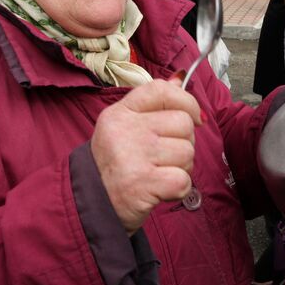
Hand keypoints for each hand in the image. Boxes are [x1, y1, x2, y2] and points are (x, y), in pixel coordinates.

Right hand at [90, 78, 201, 234]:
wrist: (91, 205)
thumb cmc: (114, 163)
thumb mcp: (124, 126)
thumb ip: (152, 103)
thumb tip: (179, 79)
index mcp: (120, 112)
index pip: (161, 90)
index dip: (186, 100)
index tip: (193, 117)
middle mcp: (125, 130)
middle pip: (182, 123)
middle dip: (184, 141)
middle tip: (167, 155)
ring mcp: (133, 156)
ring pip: (187, 152)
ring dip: (182, 166)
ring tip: (161, 172)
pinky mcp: (142, 184)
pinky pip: (183, 179)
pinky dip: (179, 188)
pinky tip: (162, 189)